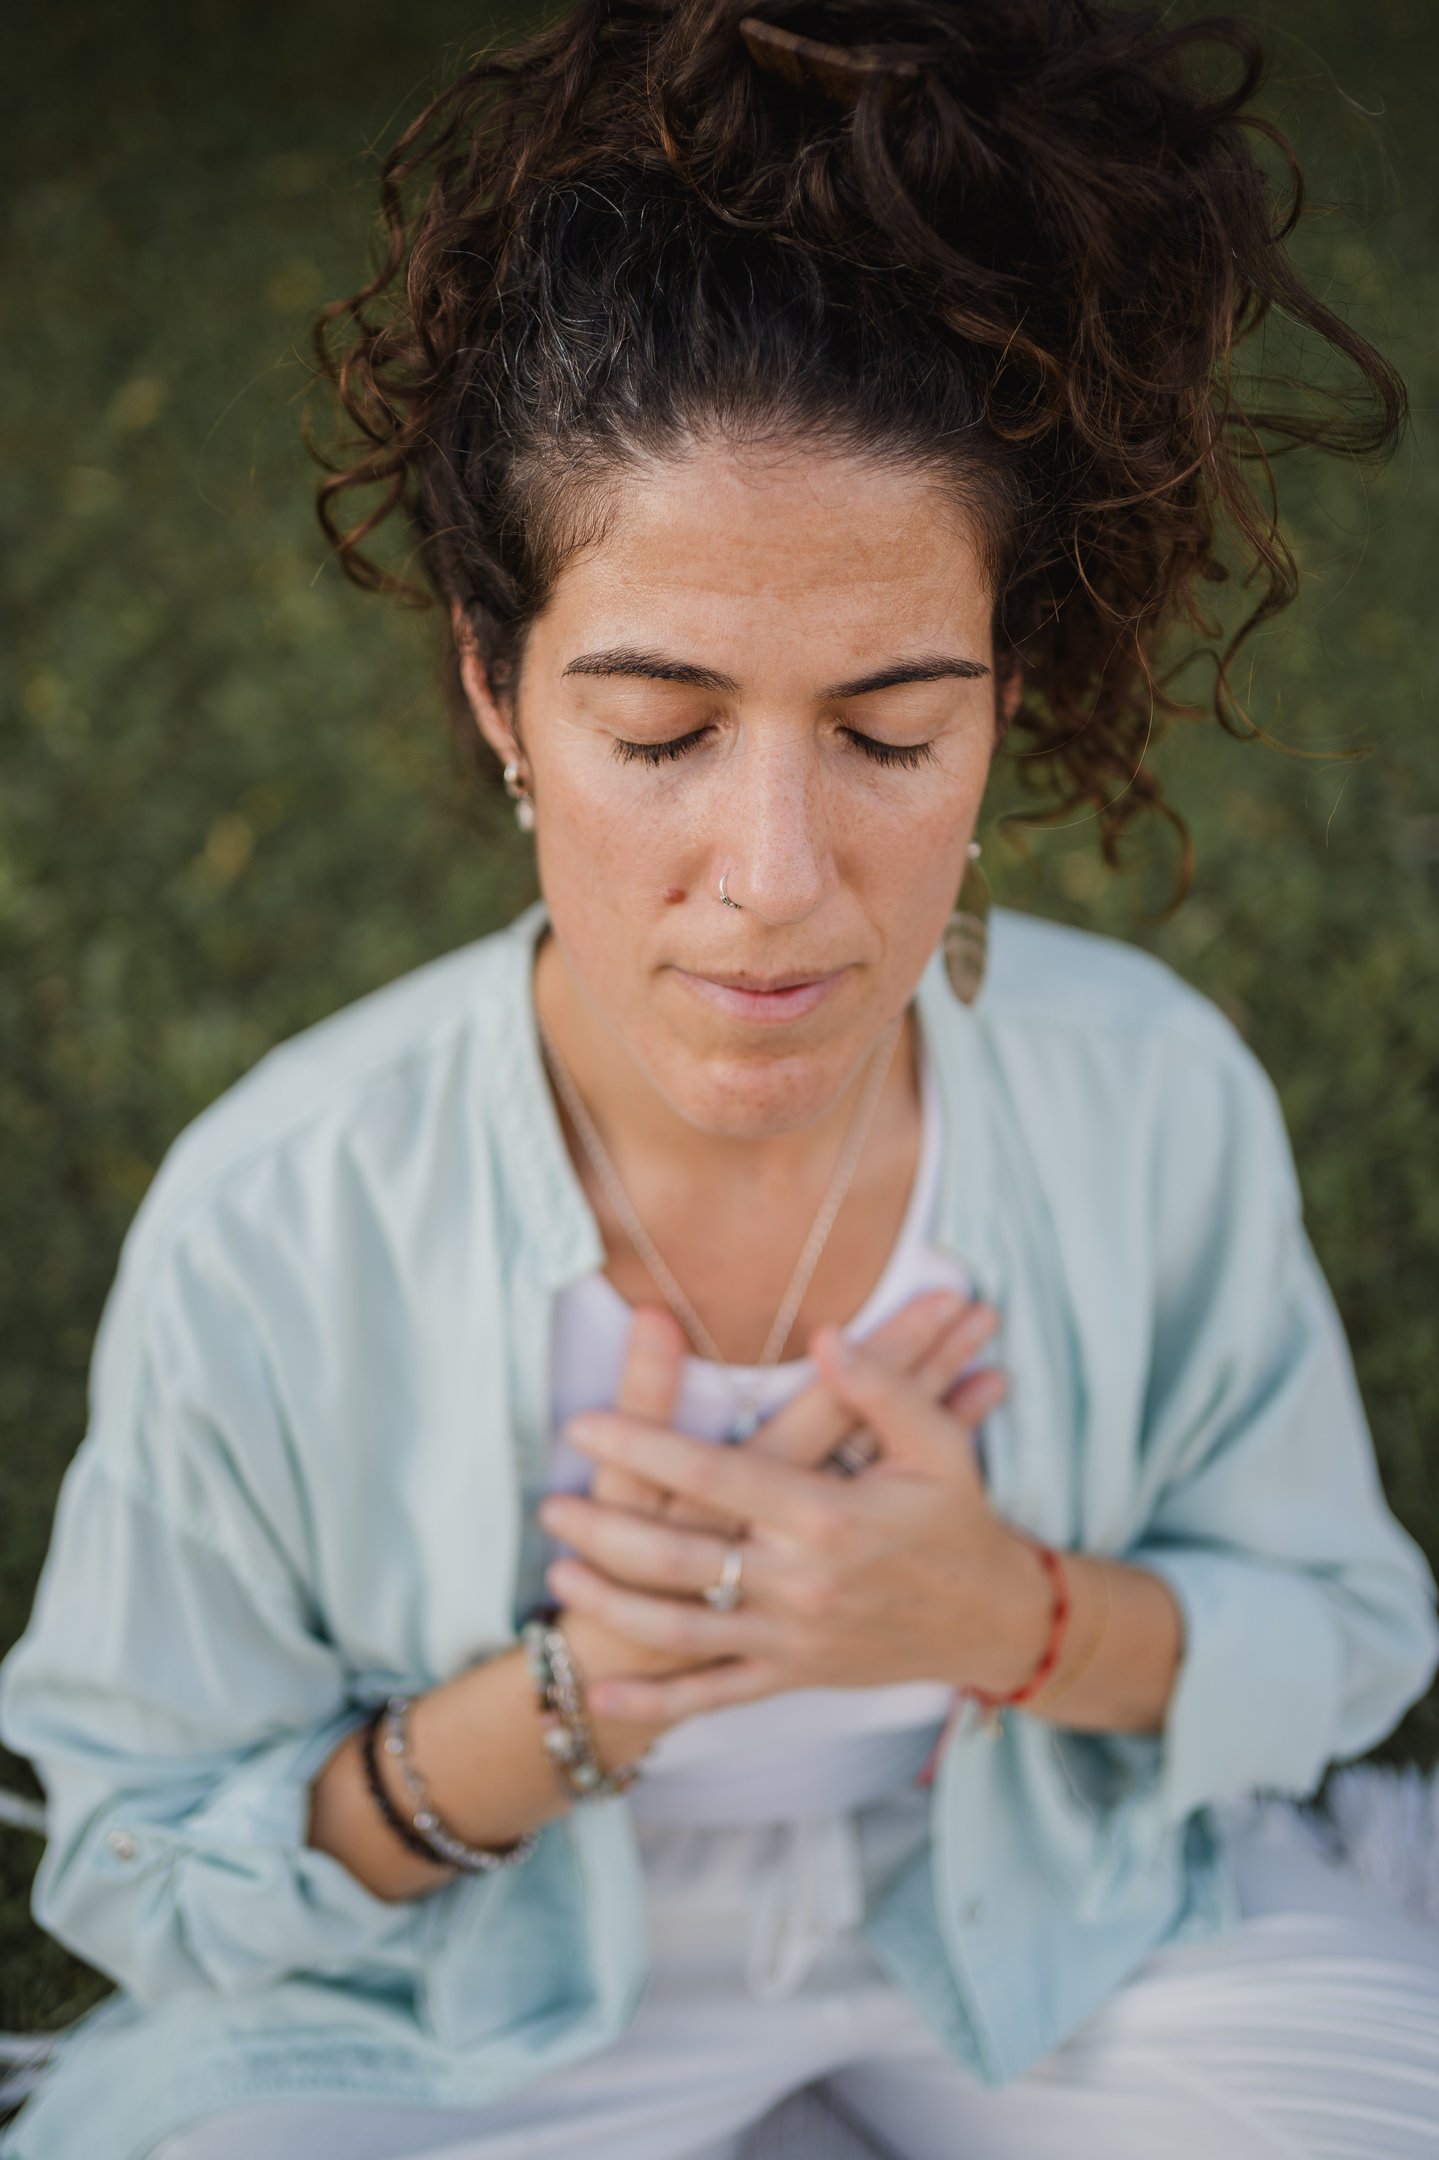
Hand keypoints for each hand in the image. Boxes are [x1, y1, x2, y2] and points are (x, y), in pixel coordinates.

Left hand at [538, 1323, 1036, 1725]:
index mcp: (827, 1515)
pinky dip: (658, 1703)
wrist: (993, 1621)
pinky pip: (716, 1695)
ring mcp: (793, 1636)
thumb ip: (881, 1388)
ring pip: (682, 1630)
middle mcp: (801, 1581)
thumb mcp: (940, 1444)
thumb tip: (825, 1336)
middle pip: (678, 1557)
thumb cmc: (960, 1520)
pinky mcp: (794, 1675)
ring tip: (559, 1574)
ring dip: (613, 1605)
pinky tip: (606, 1695)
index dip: (644, 1446)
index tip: (584, 1424)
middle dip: (604, 1531)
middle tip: (548, 1505)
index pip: (714, 1475)